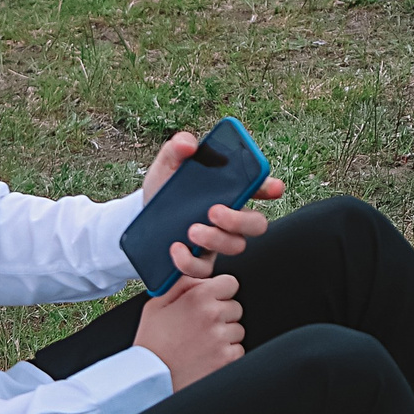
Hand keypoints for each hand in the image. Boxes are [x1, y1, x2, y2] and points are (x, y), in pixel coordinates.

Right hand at [134, 273, 243, 389]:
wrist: (148, 379)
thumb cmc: (151, 343)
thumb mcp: (156, 305)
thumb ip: (183, 285)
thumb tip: (203, 278)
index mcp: (198, 298)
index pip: (230, 283)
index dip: (220, 292)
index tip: (212, 301)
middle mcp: (213, 315)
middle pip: (235, 307)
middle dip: (222, 315)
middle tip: (200, 328)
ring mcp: (222, 338)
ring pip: (238, 329)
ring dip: (224, 335)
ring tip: (200, 344)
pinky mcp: (227, 359)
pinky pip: (238, 349)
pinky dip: (226, 353)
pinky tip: (206, 356)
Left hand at [140, 130, 284, 281]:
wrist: (140, 219)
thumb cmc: (163, 190)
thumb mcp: (167, 166)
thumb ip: (176, 149)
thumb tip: (188, 144)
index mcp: (228, 190)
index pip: (259, 187)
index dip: (270, 188)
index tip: (273, 188)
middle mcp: (229, 217)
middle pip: (257, 224)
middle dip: (240, 220)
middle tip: (214, 211)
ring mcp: (217, 241)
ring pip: (236, 246)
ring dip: (216, 239)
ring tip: (191, 230)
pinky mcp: (200, 261)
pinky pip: (205, 270)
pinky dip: (191, 262)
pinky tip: (176, 249)